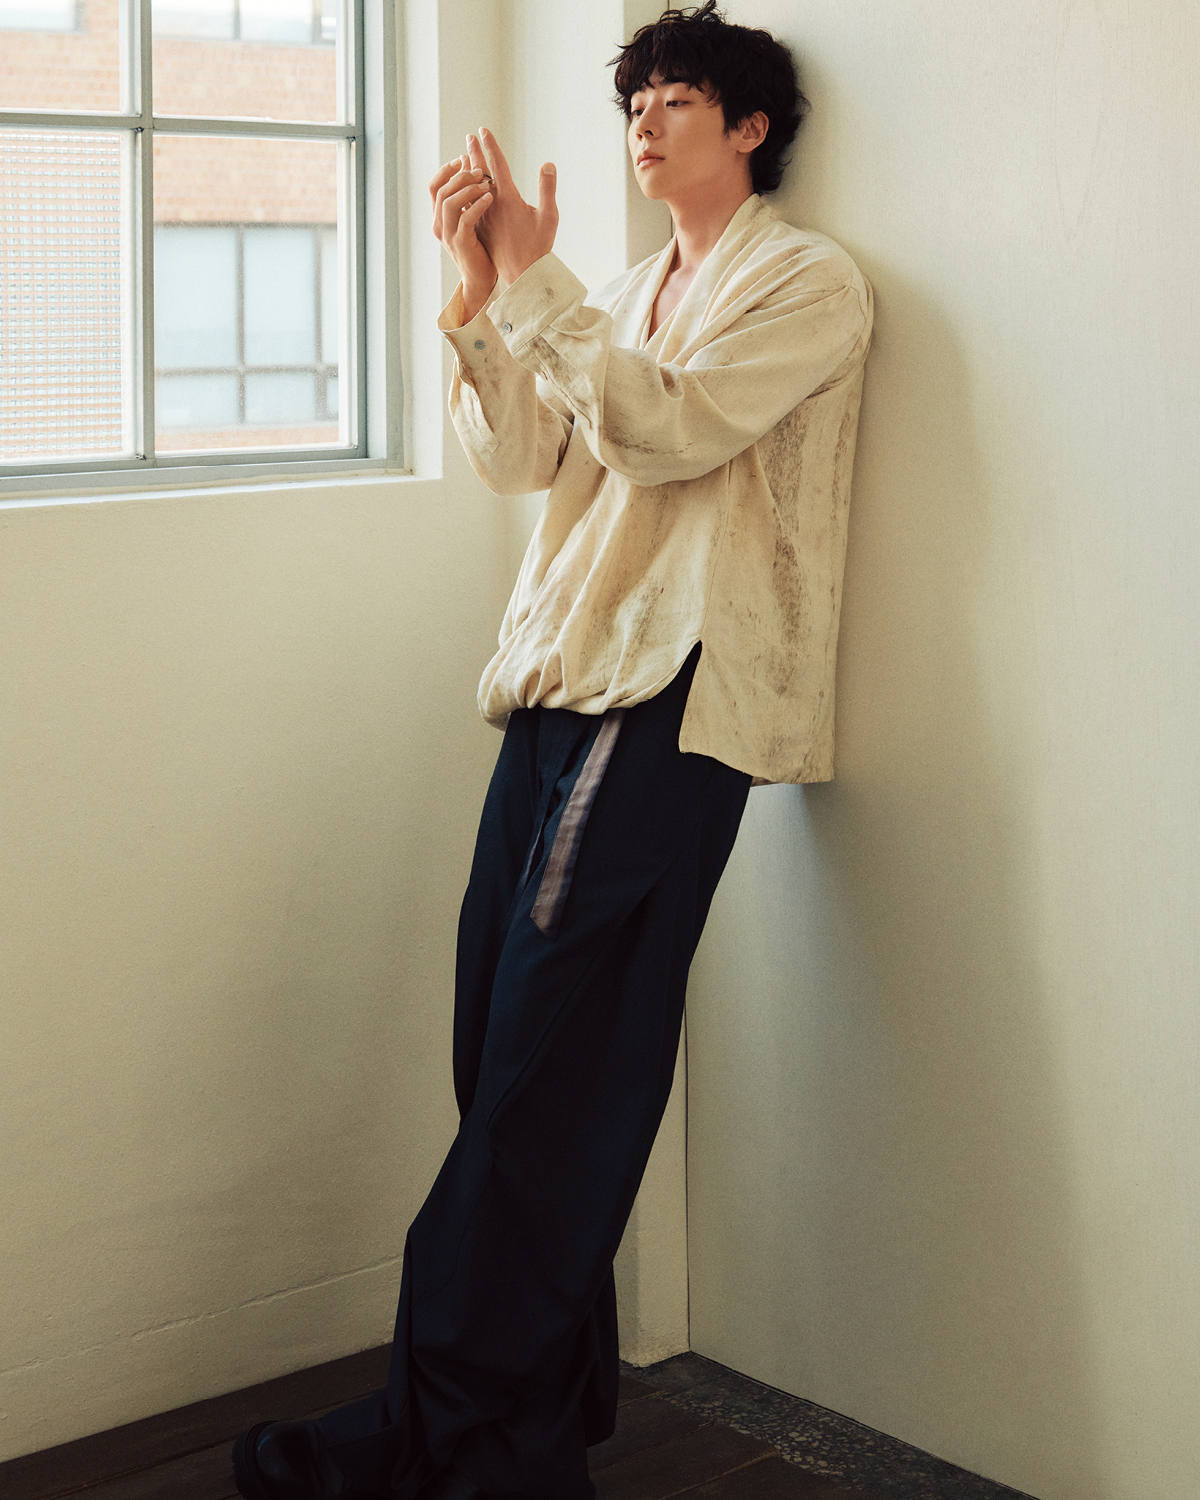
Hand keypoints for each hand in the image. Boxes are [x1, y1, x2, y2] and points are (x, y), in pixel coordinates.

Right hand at [429, 154, 497, 320]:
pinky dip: (477, 205)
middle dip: (461, 176)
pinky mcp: (461, 244)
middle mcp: (439, 225)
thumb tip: (470, 167)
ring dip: (468, 188)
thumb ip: (467, 197)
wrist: (481, 279)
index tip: (463, 159)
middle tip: (480, 170)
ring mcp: (448, 235)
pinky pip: (465, 219)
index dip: (446, 170)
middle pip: (441, 190)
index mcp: (439, 218)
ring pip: (449, 202)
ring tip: (487, 182)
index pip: (434, 186)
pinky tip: (490, 197)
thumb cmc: (479, 248)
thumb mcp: (471, 218)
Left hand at [466, 128, 557, 286]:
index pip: (497, 165)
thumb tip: (548, 164)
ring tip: (463, 159)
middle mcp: (492, 205)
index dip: (490, 145)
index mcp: (508, 199)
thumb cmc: (539, 247)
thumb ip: (547, 189)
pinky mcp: (480, 229)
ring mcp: (484, 217)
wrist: (523, 275)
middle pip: (479, 173)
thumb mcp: (549, 218)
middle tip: (469, 137)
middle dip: (474, 153)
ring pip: (471, 188)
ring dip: (467, 172)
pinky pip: (470, 205)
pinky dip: (467, 192)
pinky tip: (464, 188)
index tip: (482, 130)